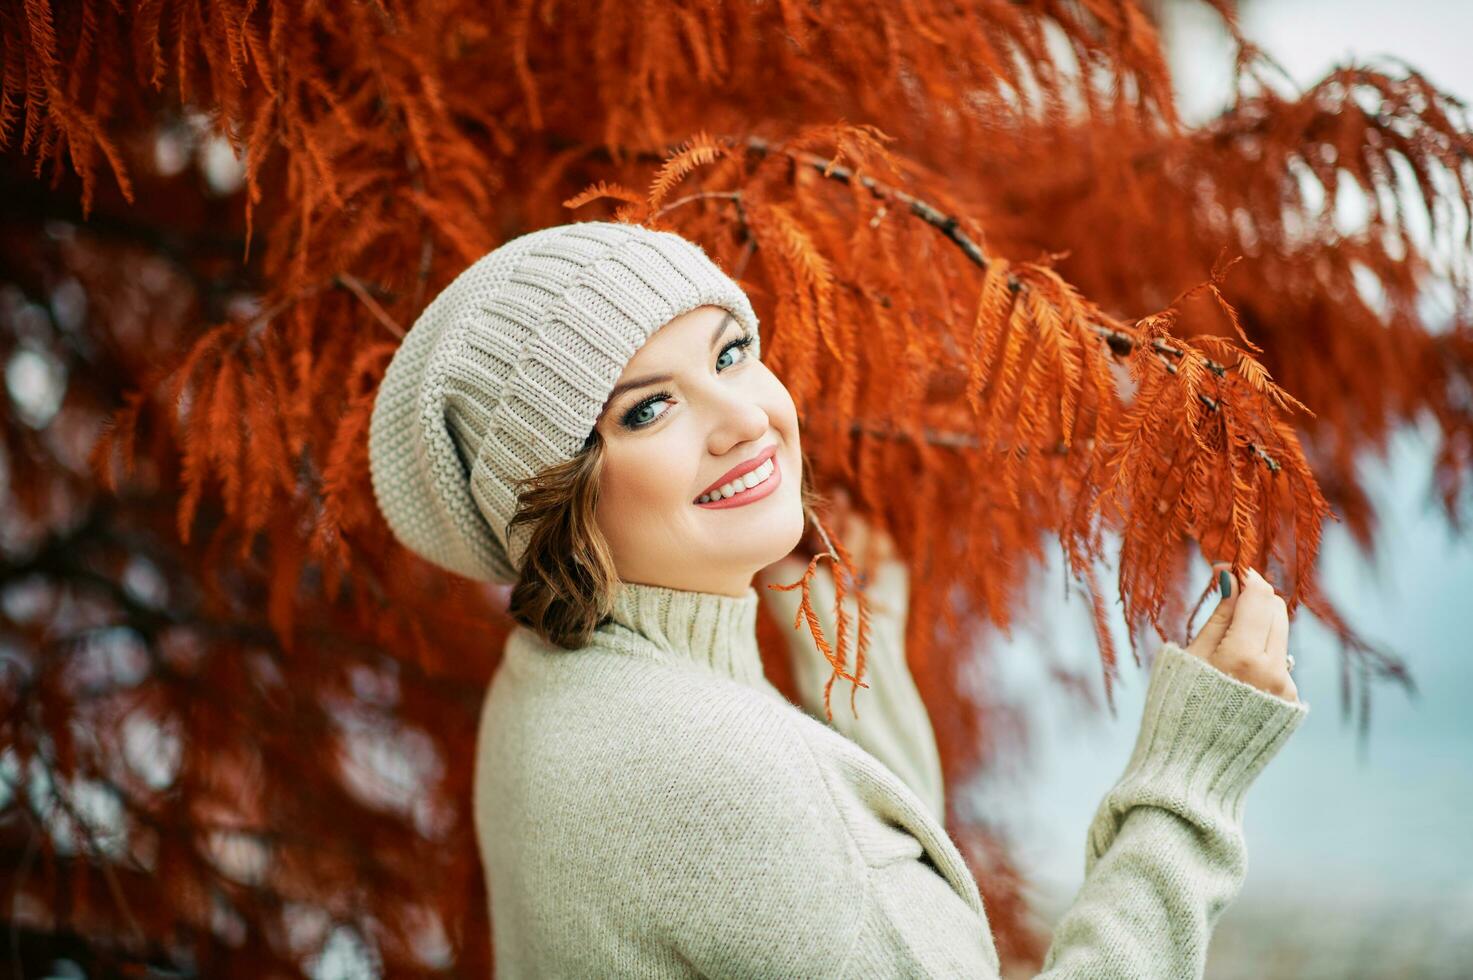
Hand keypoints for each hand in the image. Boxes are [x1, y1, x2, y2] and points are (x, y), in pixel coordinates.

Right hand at [1184, 563, 1298, 702]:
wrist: (1193, 762)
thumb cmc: (1180, 705)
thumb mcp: (1193, 655)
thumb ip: (1219, 615)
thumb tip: (1231, 577)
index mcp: (1242, 655)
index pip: (1258, 596)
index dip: (1246, 575)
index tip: (1230, 566)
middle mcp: (1273, 669)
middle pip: (1276, 609)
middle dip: (1255, 596)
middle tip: (1231, 594)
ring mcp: (1285, 686)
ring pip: (1281, 633)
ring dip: (1260, 623)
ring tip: (1230, 637)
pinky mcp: (1290, 700)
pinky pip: (1281, 660)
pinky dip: (1263, 652)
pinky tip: (1239, 669)